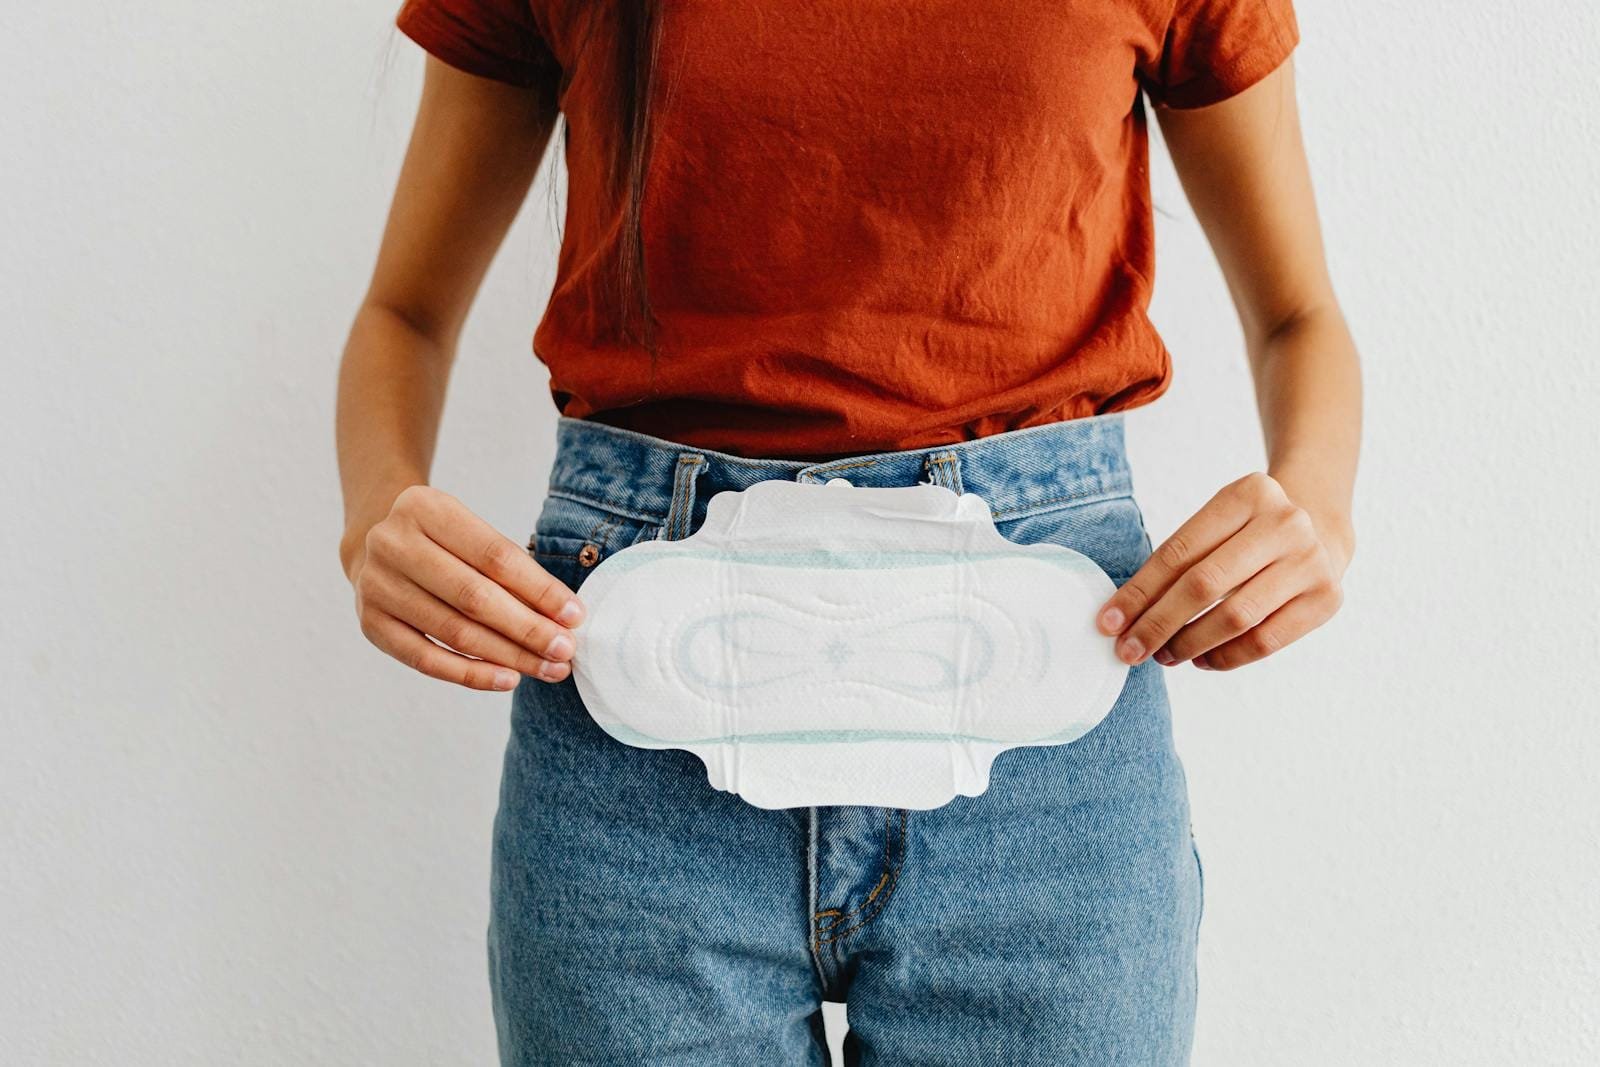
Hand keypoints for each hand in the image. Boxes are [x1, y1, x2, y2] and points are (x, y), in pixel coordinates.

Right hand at [347, 485, 585, 690]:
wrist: (375, 543)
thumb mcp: (471, 532)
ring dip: (508, 656)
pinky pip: (426, 659)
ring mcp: (376, 585)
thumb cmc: (443, 541)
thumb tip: (563, 617)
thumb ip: (510, 567)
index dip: (539, 589)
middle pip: (474, 597)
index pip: (494, 556)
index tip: (574, 615)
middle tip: (565, 650)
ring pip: (454, 632)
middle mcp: (392, 544)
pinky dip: (471, 674)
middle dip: (528, 629)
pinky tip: (508, 678)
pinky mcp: (370, 624)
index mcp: (425, 508)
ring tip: (547, 668)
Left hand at [1095, 472, 1350, 670]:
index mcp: (1248, 493)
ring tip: (1164, 656)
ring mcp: (1311, 560)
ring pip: (1235, 617)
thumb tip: (1123, 617)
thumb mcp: (1217, 524)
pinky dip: (1226, 657)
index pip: (1178, 552)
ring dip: (1189, 643)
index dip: (1138, 592)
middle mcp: (1285, 522)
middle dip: (1157, 624)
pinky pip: (1266, 641)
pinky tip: (1202, 660)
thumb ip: (1178, 561)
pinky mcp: (1327, 597)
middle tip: (1128, 651)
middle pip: (1204, 586)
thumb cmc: (1247, 532)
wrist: (1321, 529)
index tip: (1108, 623)